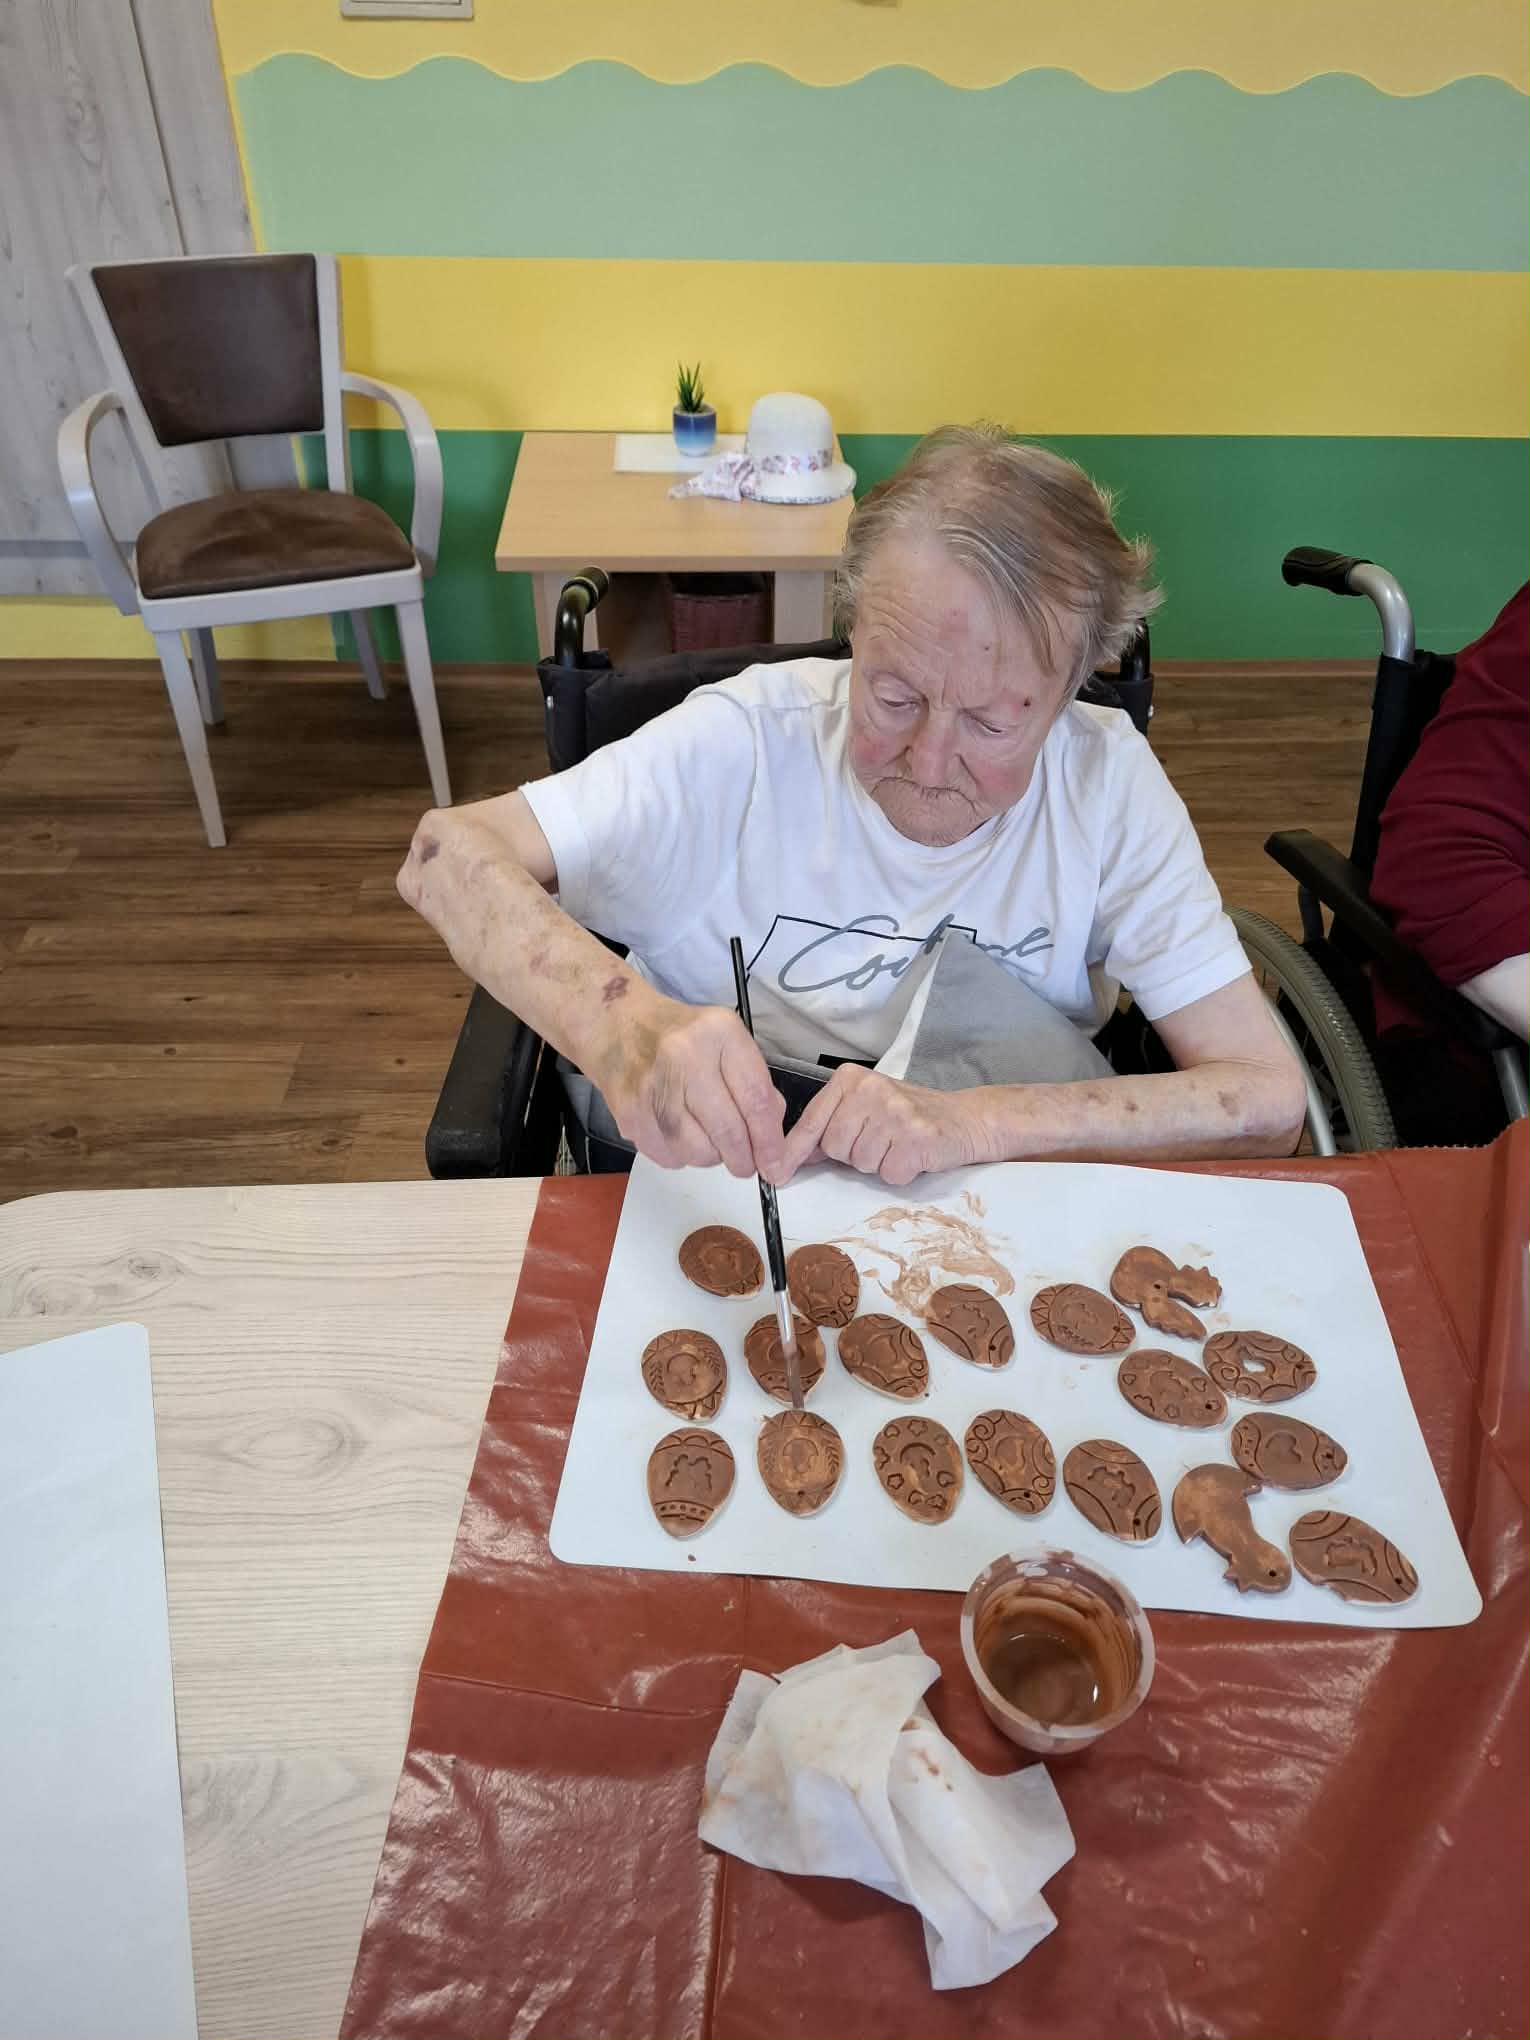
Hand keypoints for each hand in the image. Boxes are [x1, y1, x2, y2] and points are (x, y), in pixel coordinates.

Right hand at [592, 992, 785, 1178]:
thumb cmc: (680, 1036)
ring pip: (698, 1152)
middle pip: (728, 1131)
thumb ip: (754, 1083)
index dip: (769, 1140)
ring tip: (708, 1139)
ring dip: (711, 1157)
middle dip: (744, 1159)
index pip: (756, 1099)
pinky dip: (682, 1155)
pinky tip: (679, 1133)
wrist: (616, 1026)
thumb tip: (770, 1140)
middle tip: (747, 1165)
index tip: (775, 1163)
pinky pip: (669, 1157)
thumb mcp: (726, 1041)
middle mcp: (684, 1057)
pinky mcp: (629, 1113)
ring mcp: (652, 1087)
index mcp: (718, 1032)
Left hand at [775, 1066, 992, 1186]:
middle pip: (834, 1147)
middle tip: (880, 1139)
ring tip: (897, 1144)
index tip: (776, 1173)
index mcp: (850, 1079)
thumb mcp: (862, 1110)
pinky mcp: (916, 1136)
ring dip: (878, 1163)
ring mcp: (894, 1111)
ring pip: (860, 1163)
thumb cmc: (908, 1115)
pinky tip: (912, 1154)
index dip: (794, 1152)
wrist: (963, 1119)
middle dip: (853, 1154)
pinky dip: (900, 1172)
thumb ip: (827, 1127)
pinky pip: (888, 1173)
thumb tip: (786, 1157)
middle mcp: (870, 1089)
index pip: (811, 1122)